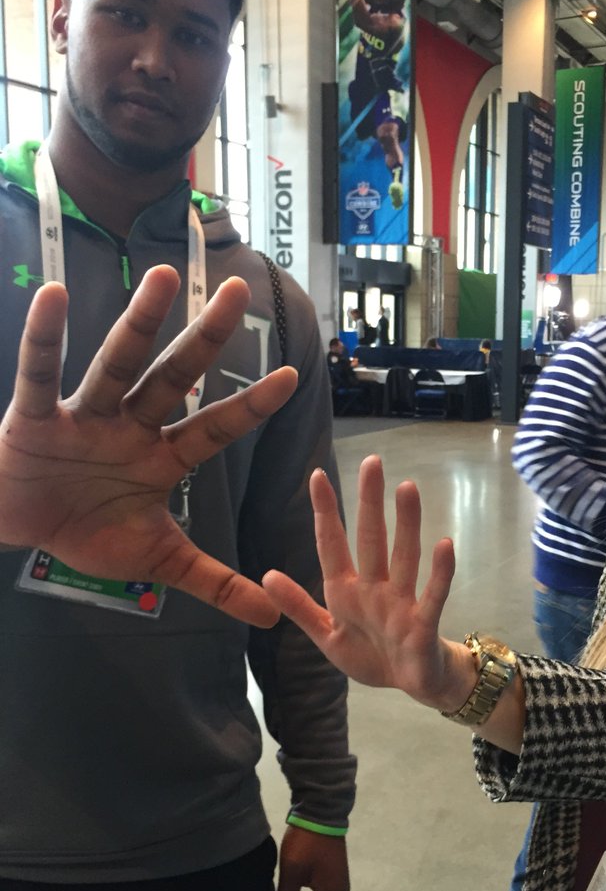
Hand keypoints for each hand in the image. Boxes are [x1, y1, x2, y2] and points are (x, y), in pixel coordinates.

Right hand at [0, 266, 296, 626]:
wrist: (18, 528)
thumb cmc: (88, 530)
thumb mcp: (159, 560)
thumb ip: (215, 582)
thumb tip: (274, 615)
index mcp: (162, 457)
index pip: (215, 427)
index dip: (250, 406)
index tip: (293, 376)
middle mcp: (130, 426)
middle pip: (174, 376)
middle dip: (207, 337)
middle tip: (241, 290)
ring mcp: (85, 416)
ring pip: (117, 363)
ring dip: (140, 321)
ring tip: (166, 276)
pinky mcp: (35, 418)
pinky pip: (40, 374)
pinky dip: (45, 339)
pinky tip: (54, 296)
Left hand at [262, 455, 473, 710]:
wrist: (412, 685)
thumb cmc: (371, 655)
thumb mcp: (326, 635)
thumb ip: (299, 607)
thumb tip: (266, 575)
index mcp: (346, 590)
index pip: (332, 544)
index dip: (325, 512)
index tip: (317, 476)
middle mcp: (375, 588)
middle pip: (372, 538)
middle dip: (370, 502)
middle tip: (373, 463)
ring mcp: (401, 603)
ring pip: (403, 557)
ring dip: (406, 524)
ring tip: (407, 488)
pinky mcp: (424, 624)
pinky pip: (433, 594)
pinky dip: (439, 571)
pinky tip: (444, 543)